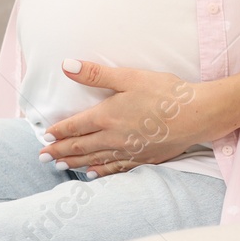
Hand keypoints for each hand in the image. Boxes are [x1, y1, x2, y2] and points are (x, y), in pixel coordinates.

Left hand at [36, 60, 228, 178]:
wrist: (197, 115)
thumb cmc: (165, 92)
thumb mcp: (129, 77)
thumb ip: (96, 74)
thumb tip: (66, 66)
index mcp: (107, 116)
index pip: (75, 126)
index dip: (58, 132)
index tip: (45, 137)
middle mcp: (113, 137)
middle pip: (81, 146)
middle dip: (60, 151)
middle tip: (42, 157)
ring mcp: (128, 151)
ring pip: (95, 159)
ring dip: (75, 162)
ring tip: (60, 166)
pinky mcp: (143, 158)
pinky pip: (116, 168)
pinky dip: (101, 171)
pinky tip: (93, 174)